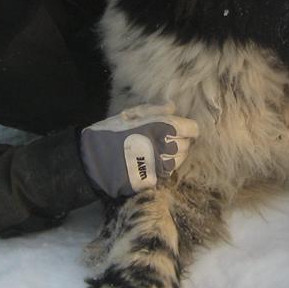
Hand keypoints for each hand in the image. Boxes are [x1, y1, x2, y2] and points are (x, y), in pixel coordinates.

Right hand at [80, 104, 198, 197]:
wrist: (96, 160)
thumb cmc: (112, 133)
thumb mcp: (131, 114)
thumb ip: (155, 110)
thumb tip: (173, 107)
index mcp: (164, 126)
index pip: (193, 129)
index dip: (188, 128)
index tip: (181, 129)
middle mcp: (168, 146)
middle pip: (187, 144)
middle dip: (180, 141)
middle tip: (166, 139)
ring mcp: (163, 165)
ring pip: (180, 159)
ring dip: (174, 154)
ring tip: (158, 150)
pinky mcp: (156, 179)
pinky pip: (168, 172)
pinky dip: (164, 167)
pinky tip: (152, 162)